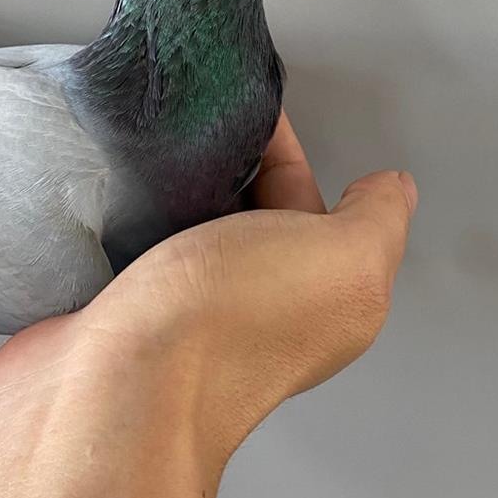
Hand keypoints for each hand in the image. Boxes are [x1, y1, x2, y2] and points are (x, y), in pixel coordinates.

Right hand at [0, 111, 416, 475]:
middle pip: (241, 210)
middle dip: (220, 158)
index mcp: (320, 295)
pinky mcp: (115, 312)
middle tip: (186, 110)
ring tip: (142, 134)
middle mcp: (253, 305)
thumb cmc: (229, 323)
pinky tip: (104, 182)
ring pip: (179, 228)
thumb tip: (394, 188)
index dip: (283, 147)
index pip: (307, 200)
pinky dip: (117, 213)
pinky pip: (125, 247)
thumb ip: (378, 219)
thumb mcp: (345, 258)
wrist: (113, 394)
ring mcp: (178, 312)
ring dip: (165, 185)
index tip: (242, 102)